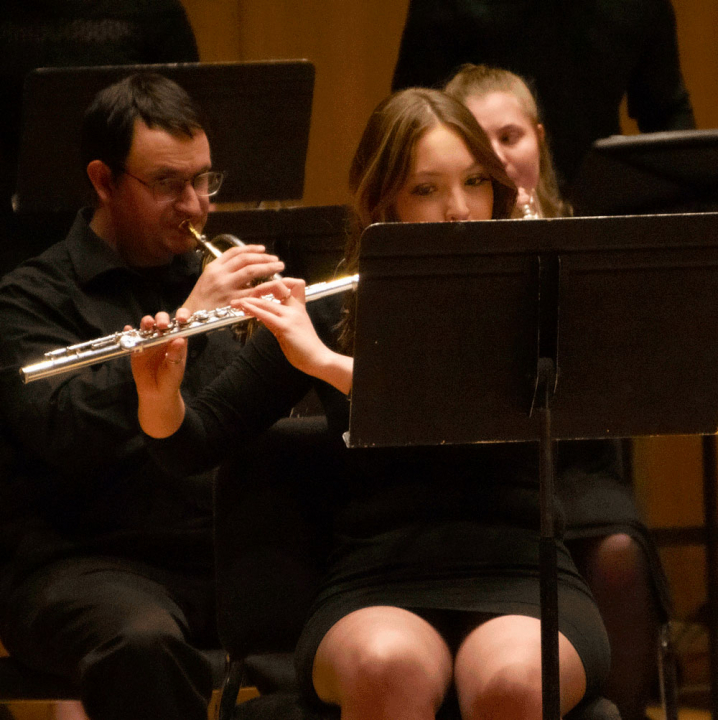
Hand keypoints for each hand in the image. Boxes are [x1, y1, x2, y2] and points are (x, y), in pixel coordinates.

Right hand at [129, 310, 188, 436]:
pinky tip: (128, 330)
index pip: (181, 323)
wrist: (156, 393)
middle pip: (162, 320)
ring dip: (147, 322)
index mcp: (177, 339)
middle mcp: (163, 337)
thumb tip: (180, 340)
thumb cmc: (170, 379)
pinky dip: (129, 332)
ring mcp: (149, 341)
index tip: (182, 319)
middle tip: (162, 325)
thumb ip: (176, 354)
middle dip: (162, 319)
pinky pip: (132, 337)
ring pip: (147, 326)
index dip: (182, 316)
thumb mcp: (175, 368)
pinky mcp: (137, 348)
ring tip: (148, 324)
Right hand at [183, 245, 284, 312]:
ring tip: (278, 267)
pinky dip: (263, 288)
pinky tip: (272, 287)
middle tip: (277, 260)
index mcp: (213, 267)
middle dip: (264, 258)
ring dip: (267, 267)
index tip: (263, 249)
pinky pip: (252, 292)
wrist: (191, 315)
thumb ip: (223, 269)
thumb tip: (243, 262)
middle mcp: (220, 274)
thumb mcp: (207, 278)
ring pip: (251, 272)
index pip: (234, 252)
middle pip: (246, 260)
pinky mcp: (232, 301)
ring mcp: (226, 287)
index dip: (251, 249)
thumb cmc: (201, 298)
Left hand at [235, 278, 353, 394]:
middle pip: (278, 285)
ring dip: (248, 301)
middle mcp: (295, 308)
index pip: (295, 283)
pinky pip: (265, 315)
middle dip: (260, 287)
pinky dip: (252, 310)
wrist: (317, 359)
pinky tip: (243, 309)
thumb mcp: (293, 328)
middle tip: (246, 295)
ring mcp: (290, 317)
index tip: (267, 289)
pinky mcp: (285, 327)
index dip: (281, 281)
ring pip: (266, 302)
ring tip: (235, 303)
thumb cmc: (306, 347)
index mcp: (299, 307)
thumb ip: (280, 319)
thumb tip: (263, 316)